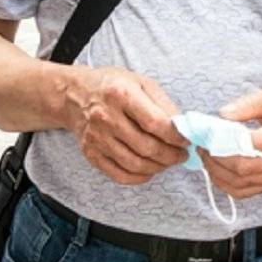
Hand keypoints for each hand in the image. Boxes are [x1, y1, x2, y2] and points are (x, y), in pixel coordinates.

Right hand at [65, 68, 187, 184]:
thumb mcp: (141, 83)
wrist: (75, 95)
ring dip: (158, 167)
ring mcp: (96, 137)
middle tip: (182, 155)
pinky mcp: (90, 153)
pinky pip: (117, 174)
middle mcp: (106, 117)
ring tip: (169, 162)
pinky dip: (138, 178)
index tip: (187, 141)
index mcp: (121, 94)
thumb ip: (163, 104)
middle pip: (146, 147)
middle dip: (171, 155)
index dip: (175, 136)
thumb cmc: (113, 86)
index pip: (155, 123)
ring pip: (134, 164)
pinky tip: (149, 171)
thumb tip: (181, 128)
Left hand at [202, 87, 261, 197]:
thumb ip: (249, 104)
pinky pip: (245, 191)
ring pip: (242, 183)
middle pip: (245, 167)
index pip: (254, 144)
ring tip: (206, 157)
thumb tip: (223, 115)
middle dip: (217, 159)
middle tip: (202, 146)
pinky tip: (216, 171)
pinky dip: (226, 184)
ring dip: (217, 173)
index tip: (209, 135)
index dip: (227, 142)